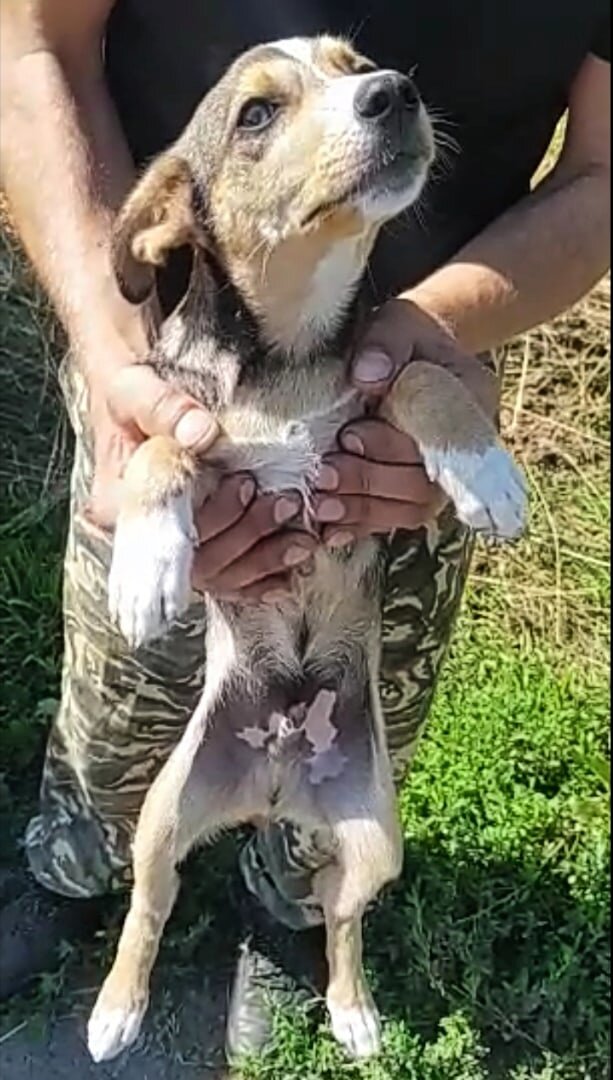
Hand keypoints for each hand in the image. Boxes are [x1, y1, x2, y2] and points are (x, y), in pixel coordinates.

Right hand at [88, 360, 315, 602]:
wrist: (136, 388)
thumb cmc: (130, 388)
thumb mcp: (133, 387)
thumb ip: (163, 407)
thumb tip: (202, 433)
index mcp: (119, 505)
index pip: (166, 535)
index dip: (215, 516)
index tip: (248, 484)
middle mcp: (144, 537)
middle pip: (198, 562)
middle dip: (248, 535)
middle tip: (286, 502)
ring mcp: (172, 546)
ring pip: (219, 576)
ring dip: (264, 560)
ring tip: (302, 536)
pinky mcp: (199, 544)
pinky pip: (230, 579)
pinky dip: (263, 577)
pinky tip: (294, 569)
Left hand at [314, 297, 498, 541]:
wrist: (413, 350)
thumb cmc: (405, 336)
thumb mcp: (398, 324)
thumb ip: (385, 344)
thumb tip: (366, 376)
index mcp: (471, 405)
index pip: (439, 442)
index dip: (392, 446)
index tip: (348, 435)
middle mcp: (464, 452)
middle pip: (423, 486)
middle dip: (369, 483)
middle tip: (323, 477)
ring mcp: (441, 477)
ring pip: (409, 511)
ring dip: (363, 512)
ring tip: (320, 507)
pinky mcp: (413, 491)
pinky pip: (393, 519)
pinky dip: (361, 527)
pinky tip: (328, 532)